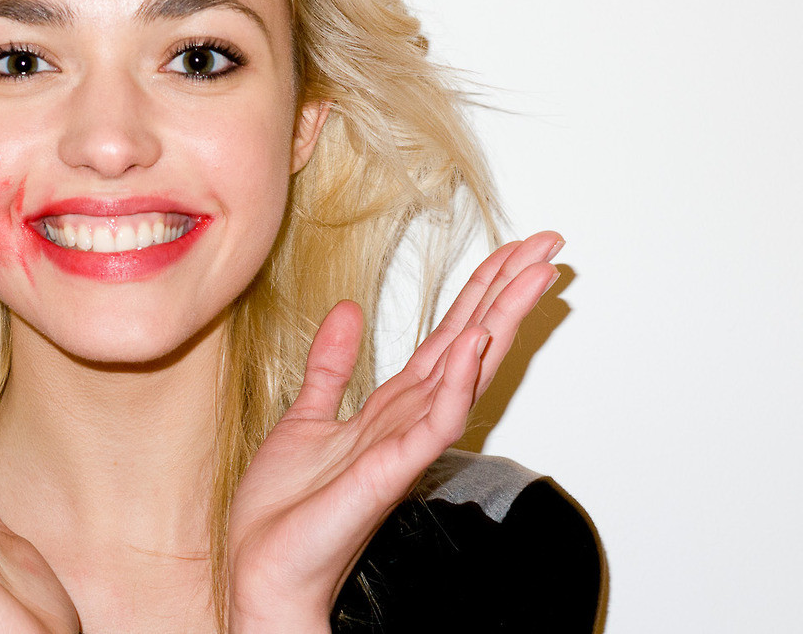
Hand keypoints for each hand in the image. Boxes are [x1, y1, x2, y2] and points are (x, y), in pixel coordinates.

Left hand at [226, 232, 563, 632]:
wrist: (263, 566)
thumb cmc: (286, 510)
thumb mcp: (304, 416)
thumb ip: (330, 366)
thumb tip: (345, 310)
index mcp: (391, 406)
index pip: (448, 336)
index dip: (480, 291)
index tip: (514, 250)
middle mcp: (408, 421)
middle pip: (471, 344)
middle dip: (507, 293)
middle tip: (549, 246)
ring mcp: (404, 445)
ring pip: (465, 375)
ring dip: (498, 324)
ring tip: (532, 277)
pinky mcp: (388, 472)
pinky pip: (432, 424)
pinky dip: (457, 385)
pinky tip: (473, 345)